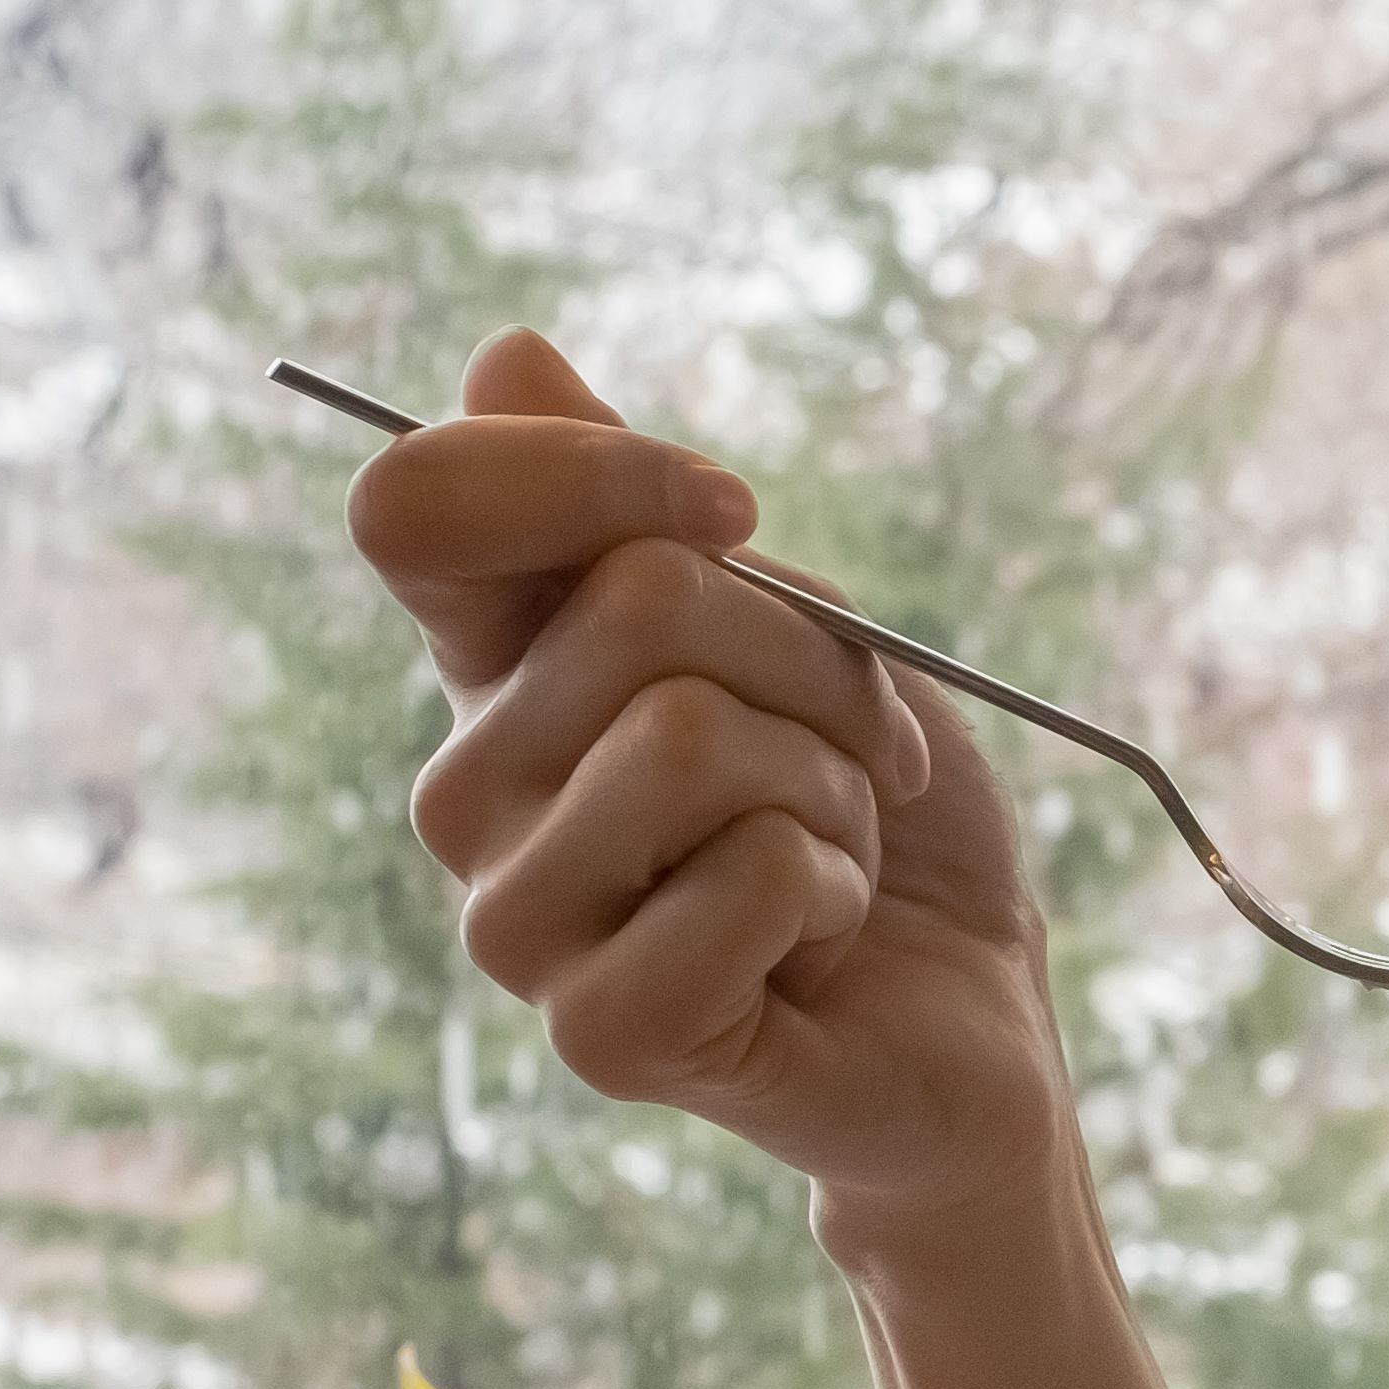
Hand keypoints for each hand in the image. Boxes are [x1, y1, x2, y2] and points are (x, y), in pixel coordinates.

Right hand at [348, 326, 1082, 1229]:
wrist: (970, 1015)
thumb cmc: (882, 812)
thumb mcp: (801, 626)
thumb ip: (652, 510)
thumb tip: (506, 355)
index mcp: (495, 674)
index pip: (418, 505)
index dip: (592, 469)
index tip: (738, 513)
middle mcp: (465, 792)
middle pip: (632, 603)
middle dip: (814, 661)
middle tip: (853, 757)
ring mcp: (510, 924)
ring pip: (691, 735)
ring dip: (833, 783)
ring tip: (830, 852)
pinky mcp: (595, 1033)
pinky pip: (751, 873)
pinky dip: (838, 889)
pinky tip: (818, 947)